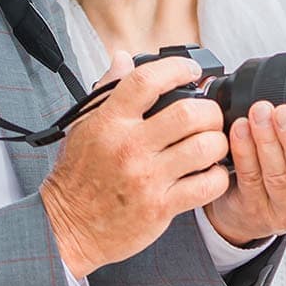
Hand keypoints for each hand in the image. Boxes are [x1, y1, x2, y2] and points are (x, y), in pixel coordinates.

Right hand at [39, 54, 231, 277]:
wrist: (67, 227)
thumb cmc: (77, 176)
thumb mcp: (83, 126)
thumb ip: (107, 90)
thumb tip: (124, 58)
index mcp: (110, 122)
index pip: (146, 80)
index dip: (177, 67)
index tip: (192, 70)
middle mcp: (129, 146)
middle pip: (188, 113)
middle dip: (210, 110)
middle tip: (210, 115)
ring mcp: (146, 178)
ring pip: (204, 148)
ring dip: (218, 142)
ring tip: (213, 143)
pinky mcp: (160, 207)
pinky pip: (205, 186)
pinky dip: (217, 176)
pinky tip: (210, 172)